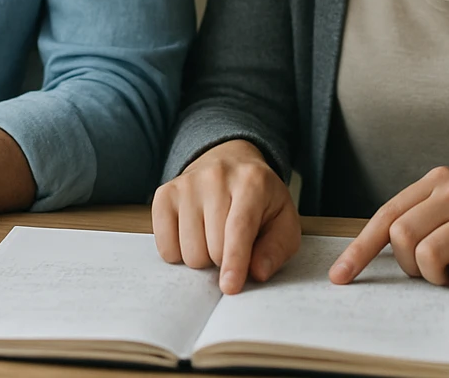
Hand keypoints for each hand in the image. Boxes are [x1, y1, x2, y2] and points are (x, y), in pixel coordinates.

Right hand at [151, 139, 301, 293]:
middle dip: (224, 260)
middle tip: (232, 243)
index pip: (238, 229)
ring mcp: (187, 184)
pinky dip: (179, 252)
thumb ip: (276, 248)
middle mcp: (216, 177)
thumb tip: (257, 273)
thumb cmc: (260, 199)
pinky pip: (165, 246)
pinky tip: (193, 234)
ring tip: (212, 236)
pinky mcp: (164, 194)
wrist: (231, 160)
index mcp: (252, 182)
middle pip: (213, 247)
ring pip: (188, 251)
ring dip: (203, 256)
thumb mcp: (284, 220)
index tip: (230, 287)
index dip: (235, 262)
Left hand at [329, 166, 448, 289]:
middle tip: (429, 270)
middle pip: (402, 237)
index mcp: (438, 181)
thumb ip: (421, 217)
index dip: (359, 250)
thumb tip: (374, 252)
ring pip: (429, 257)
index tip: (341, 275)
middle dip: (408, 265)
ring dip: (436, 277)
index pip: (386, 215)